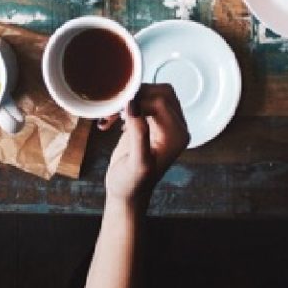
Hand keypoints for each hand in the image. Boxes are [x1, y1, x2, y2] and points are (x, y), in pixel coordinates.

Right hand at [100, 84, 189, 208]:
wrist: (127, 194)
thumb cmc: (132, 184)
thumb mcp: (136, 163)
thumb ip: (138, 134)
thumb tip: (134, 105)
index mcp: (177, 135)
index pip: (161, 102)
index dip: (138, 101)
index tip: (117, 112)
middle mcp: (176, 127)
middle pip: (160, 93)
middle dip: (135, 97)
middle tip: (113, 111)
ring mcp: (166, 124)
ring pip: (153, 93)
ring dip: (130, 100)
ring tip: (110, 117)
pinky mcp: (153, 122)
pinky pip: (144, 101)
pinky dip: (126, 106)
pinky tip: (112, 121)